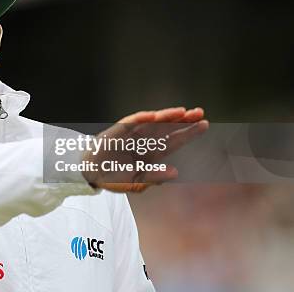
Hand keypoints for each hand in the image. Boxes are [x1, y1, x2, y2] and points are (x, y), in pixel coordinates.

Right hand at [82, 107, 208, 192]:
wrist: (91, 172)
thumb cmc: (114, 176)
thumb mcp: (137, 182)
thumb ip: (155, 177)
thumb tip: (175, 172)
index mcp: (152, 153)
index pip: (175, 140)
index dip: (189, 132)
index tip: (205, 124)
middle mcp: (145, 140)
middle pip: (167, 127)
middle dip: (183, 120)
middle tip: (199, 112)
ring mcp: (132, 134)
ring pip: (152, 122)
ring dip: (166, 116)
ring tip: (181, 112)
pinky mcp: (118, 131)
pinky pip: (131, 123)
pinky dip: (141, 119)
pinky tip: (153, 116)